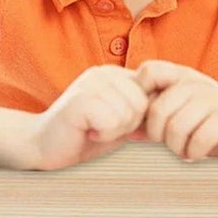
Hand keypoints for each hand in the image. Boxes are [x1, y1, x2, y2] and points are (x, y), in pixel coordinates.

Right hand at [30, 65, 148, 169]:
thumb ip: (143, 112)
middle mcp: (103, 72)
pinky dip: (103, 134)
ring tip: (93, 129)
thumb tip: (175, 113)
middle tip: (101, 127)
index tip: (115, 124)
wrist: (42, 145)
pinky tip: (86, 131)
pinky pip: (112, 122)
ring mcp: (90, 83)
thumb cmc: (83, 134)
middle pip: (142, 105)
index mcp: (114, 73)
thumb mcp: (120, 120)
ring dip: (113, 131)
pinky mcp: (81, 99)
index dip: (139, 118)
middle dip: (127, 126)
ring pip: (129, 114)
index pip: (151, 94)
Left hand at [137, 60, 217, 160]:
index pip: (147, 72)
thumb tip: (124, 132)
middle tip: (173, 144)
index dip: (141, 97)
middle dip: (159, 136)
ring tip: (187, 150)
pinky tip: (200, 153)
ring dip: (178, 148)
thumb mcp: (181, 120)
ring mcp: (213, 97)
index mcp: (181, 76)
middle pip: (156, 111)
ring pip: (175, 128)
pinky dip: (195, 153)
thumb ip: (153, 122)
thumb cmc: (214, 126)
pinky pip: (198, 140)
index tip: (151, 121)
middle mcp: (195, 82)